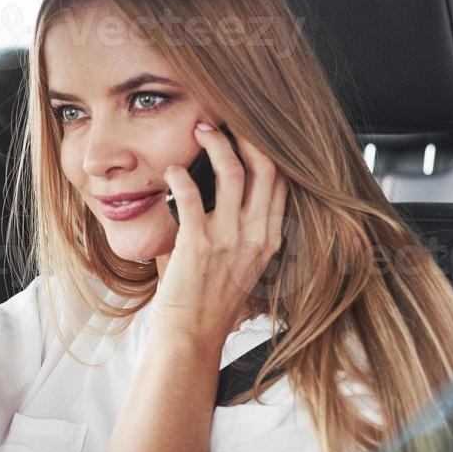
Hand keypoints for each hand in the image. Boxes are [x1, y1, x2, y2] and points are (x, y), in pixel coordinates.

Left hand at [152, 120, 287, 347]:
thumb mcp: (241, 261)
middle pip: (267, 167)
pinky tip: (171, 170)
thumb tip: (226, 189)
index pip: (282, 180)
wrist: (191, 335)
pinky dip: (179, 177)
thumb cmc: (209, 299)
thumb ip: (241, 227)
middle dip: (248, 134)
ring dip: (216, 144)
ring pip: (234, 173)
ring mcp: (229, 239)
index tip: (250, 128)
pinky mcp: (199, 245)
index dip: (268, 148)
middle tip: (226, 117)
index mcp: (270, 238)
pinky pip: (191, 197)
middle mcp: (256, 235)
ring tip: (201, 129)